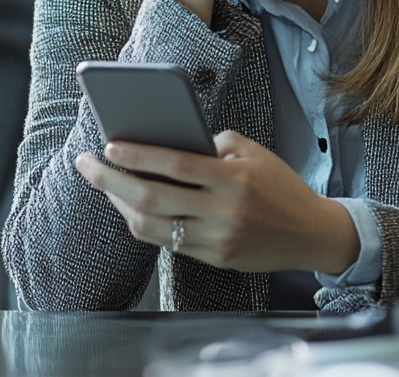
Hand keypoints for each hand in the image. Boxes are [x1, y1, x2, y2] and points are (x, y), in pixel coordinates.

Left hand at [74, 131, 360, 273]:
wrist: (312, 233)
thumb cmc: (280, 185)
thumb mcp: (254, 153)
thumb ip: (213, 145)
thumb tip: (166, 140)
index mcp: (234, 179)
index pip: (176, 165)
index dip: (138, 156)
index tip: (108, 145)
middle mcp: (223, 212)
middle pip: (152, 199)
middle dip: (110, 181)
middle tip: (86, 164)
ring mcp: (216, 240)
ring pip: (151, 227)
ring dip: (119, 204)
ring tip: (104, 183)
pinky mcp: (214, 259)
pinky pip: (166, 241)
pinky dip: (142, 222)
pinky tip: (129, 204)